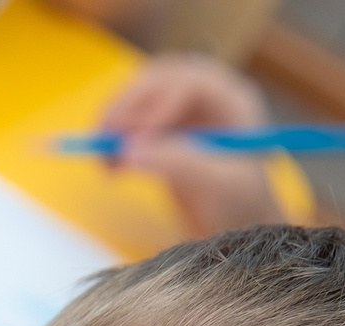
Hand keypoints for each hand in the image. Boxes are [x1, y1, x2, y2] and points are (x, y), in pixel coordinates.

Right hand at [100, 54, 280, 233]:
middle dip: (128, 106)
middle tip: (105, 138)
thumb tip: (131, 151)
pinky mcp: (163, 129)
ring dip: (115, 120)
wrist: (237, 225)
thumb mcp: (218, 187)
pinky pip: (131, 122)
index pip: (190, 85)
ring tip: (102, 159)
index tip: (137, 141)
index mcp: (232, 100)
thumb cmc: (241, 206)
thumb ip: (178, 164)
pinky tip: (108, 166)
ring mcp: (184, 110)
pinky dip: (115, 140)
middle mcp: (208, 96)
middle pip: (159, 81)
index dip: (159, 106)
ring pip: (139, 97)